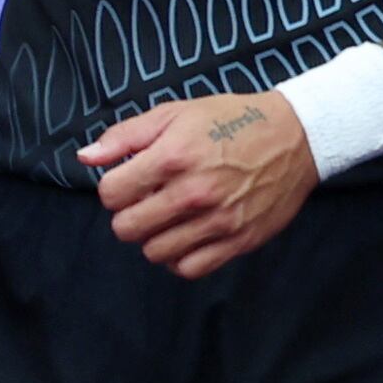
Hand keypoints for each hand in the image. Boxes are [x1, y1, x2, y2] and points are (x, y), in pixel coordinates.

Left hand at [82, 86, 323, 277]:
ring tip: (168, 218)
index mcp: (173, 157)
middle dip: (128, 215)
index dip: (113, 188)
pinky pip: (190, 268)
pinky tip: (185, 236)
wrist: (297, 135)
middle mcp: (194, 193)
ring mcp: (219, 220)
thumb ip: (124, 137)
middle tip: (147, 202)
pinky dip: (180, 258)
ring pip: (155, 253)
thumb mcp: (174, 114)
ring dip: (153, 237)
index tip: (129, 182)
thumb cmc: (230, 120)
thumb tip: (85, 158)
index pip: (110, 194)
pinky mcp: (240, 239)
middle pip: (127, 229)